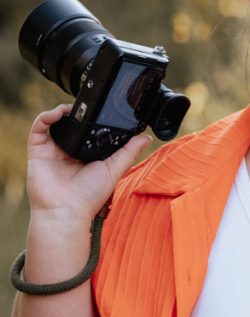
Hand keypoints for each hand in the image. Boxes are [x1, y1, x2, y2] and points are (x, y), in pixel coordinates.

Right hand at [26, 104, 151, 222]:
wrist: (66, 210)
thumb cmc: (89, 196)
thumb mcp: (115, 169)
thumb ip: (129, 152)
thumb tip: (145, 137)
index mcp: (86, 155)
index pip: (89, 131)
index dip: (93, 119)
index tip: (102, 109)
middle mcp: (68, 151)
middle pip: (71, 124)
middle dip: (77, 112)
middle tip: (87, 106)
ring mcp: (52, 150)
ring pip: (54, 122)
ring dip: (62, 110)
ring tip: (72, 108)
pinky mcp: (37, 150)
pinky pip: (38, 127)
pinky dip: (46, 116)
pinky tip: (58, 114)